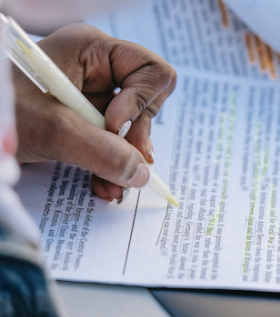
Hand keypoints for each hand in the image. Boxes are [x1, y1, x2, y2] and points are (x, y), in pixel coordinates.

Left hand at [13, 24, 175, 200]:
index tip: (114, 126)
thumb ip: (103, 153)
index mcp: (92, 51)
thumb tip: (142, 175)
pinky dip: (110, 168)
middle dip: (134, 141)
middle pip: (145, 104)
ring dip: (123, 162)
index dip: (141, 103)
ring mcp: (91, 97)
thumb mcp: (54, 131)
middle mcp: (97, 70)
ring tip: (111, 188)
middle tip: (122, 168)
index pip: (150, 71)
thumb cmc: (4, 114)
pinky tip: (100, 186)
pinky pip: (112, 146)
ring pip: (130, 132)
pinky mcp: (84, 123)